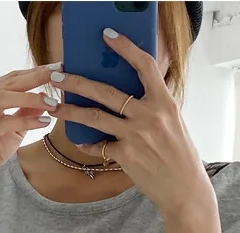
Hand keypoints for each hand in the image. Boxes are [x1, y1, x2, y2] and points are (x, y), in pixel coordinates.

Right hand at [0, 64, 60, 205]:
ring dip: (31, 97)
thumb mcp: (12, 131)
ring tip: (53, 101)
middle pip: (9, 83)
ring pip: (3, 98)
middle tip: (59, 74)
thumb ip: (25, 113)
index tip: (57, 68)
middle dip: (36, 77)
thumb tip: (46, 99)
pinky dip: (25, 121)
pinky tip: (44, 121)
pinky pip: (4, 123)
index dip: (34, 72)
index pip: (11, 79)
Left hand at [50, 32, 217, 225]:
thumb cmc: (181, 156)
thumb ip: (155, 106)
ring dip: (71, 111)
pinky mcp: (125, 156)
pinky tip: (81, 143)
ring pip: (95, 117)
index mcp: (164, 102)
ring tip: (54, 106)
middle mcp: (148, 115)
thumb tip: (134, 93)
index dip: (125, 47)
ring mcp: (135, 135)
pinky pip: (99, 146)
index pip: (144, 65)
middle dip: (78, 82)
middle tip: (59, 76)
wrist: (184, 189)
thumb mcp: (174, 122)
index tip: (108, 35)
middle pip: (106, 91)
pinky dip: (88, 145)